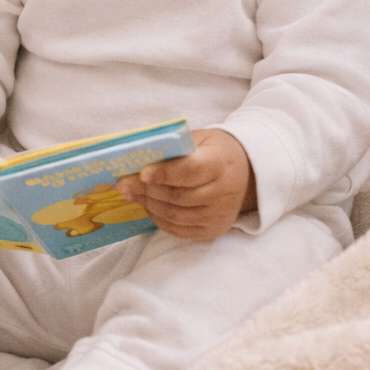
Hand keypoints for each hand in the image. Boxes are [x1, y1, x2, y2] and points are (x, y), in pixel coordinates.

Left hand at [115, 129, 255, 240]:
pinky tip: (149, 206)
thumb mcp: (195, 140)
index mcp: (220, 163)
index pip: (190, 171)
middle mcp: (224, 192)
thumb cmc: (211, 151)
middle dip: (147, 191)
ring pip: (176, 215)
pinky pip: (180, 230)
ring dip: (149, 205)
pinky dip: (159, 219)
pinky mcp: (214, 230)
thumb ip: (170, 149)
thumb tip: (134, 158)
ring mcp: (220, 214)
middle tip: (123, 184)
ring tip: (132, 193)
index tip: (141, 173)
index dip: (164, 173)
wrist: (245, 172)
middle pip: (179, 196)